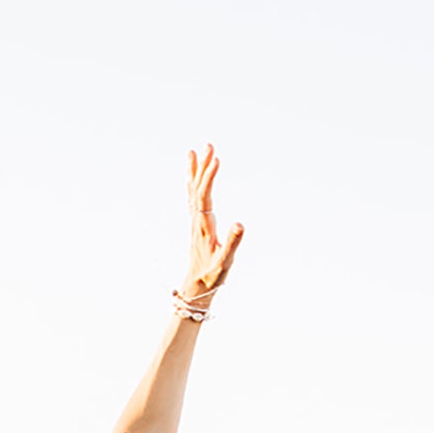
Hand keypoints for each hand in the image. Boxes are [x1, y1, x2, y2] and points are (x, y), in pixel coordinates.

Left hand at [180, 144, 242, 301]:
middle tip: (208, 145)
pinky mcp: (197, 224)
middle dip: (203, 167)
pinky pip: (193, 198)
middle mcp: (197, 221)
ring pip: (193, 191)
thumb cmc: (211, 277)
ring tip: (196, 151)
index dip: (209, 178)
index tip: (215, 159)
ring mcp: (195, 221)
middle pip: (197, 189)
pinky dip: (194, 183)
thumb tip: (240, 223)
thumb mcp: (225, 262)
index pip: (204, 197)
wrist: (195, 287)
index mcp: (203, 227)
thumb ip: (232, 243)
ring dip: (196, 171)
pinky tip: (194, 175)